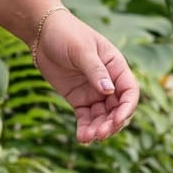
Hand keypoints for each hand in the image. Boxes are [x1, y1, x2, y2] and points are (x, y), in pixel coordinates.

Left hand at [29, 8, 138, 144]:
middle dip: (112, 123)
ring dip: (99, 129)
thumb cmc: (66, 34)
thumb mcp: (82, 51)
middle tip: (101, 134)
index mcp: (116, 67)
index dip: (127, 108)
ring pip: (102, 116)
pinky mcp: (78, 99)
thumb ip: (95, 71)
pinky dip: (85, 128)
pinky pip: (86, 118)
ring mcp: (93, 92)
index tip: (118, 120)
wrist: (42, 34)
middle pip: (117, 108)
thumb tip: (109, 91)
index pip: (129, 91)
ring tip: (89, 138)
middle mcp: (109, 82)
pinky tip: (82, 138)